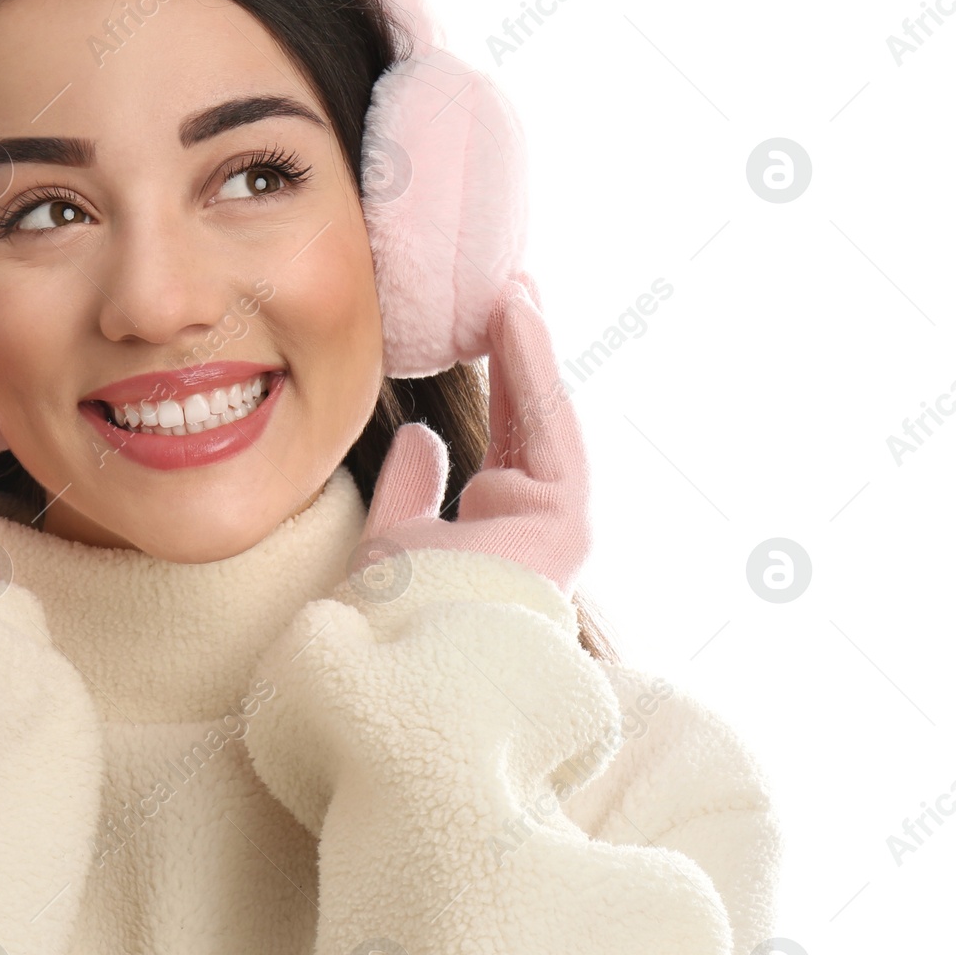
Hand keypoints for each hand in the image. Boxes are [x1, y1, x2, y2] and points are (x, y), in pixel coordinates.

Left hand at [362, 271, 590, 597]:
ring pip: (541, 417)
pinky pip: (546, 427)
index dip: (496, 378)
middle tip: (506, 287)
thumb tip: (419, 434)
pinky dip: (532, 367)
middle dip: (517, 353)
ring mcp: (552, 527)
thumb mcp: (391, 539)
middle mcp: (530, 528)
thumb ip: (409, 488)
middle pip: (527, 419)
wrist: (403, 669)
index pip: (502, 437)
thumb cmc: (393, 621)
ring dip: (528, 349)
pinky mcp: (564, 521)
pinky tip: (515, 315)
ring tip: (510, 286)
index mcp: (494, 533)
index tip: (477, 325)